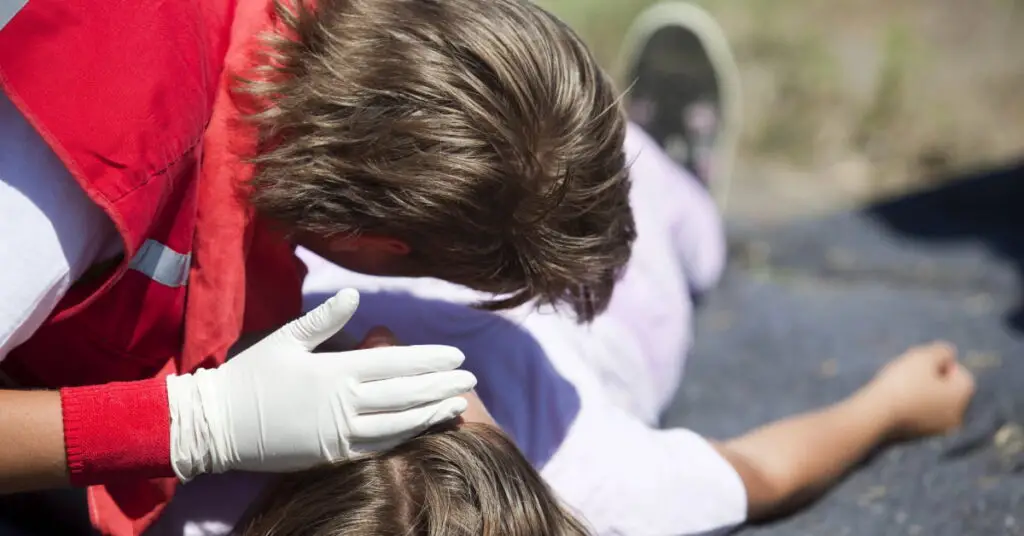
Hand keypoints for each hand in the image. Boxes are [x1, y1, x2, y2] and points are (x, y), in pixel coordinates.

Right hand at [166, 289, 476, 480]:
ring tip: (458, 405)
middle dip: (442, 384)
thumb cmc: (251, 377)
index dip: (430, 359)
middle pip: (406, 393)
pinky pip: (378, 447)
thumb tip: (354, 293)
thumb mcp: (286, 339)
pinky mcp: (333, 455)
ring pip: (399, 424)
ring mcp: (341, 433)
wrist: (217, 425)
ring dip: (432, 413)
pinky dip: (405, 437)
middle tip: (472, 378)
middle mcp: (345, 403)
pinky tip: (423, 428)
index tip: (458, 355)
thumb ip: (324, 319)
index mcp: (337, 371)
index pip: (397, 363)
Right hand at [866, 341, 975, 438]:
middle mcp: (958, 415)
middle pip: (948, 390)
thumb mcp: (923, 357)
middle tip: (907, 375)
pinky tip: (894, 404)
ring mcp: (939, 429)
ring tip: (898, 389)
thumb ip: (942, 350)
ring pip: (934, 404)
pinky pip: (921, 417)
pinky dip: (912, 409)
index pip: (960, 372)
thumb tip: (948, 354)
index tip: (917, 365)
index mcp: (962, 395)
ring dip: (921, 395)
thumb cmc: (903, 383)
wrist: (876, 416)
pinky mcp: (920, 438)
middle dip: (931, 380)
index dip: (938, 364)